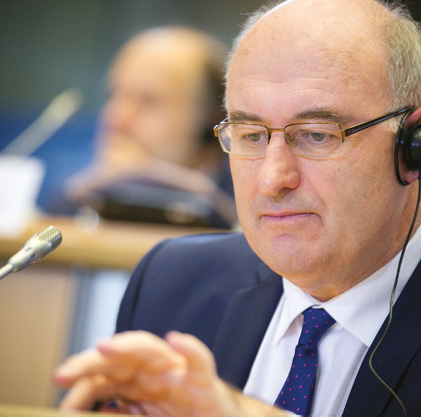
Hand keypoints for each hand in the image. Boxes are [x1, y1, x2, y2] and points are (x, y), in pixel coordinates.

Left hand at [54, 330, 286, 415]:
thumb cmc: (180, 416)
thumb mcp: (141, 416)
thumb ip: (120, 412)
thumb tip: (87, 410)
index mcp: (137, 382)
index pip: (104, 376)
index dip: (81, 386)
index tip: (64, 406)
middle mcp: (154, 372)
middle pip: (120, 356)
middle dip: (91, 361)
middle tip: (63, 373)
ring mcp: (178, 373)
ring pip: (152, 350)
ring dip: (127, 346)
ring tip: (104, 348)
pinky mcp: (204, 381)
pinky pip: (200, 361)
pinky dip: (190, 349)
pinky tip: (176, 341)